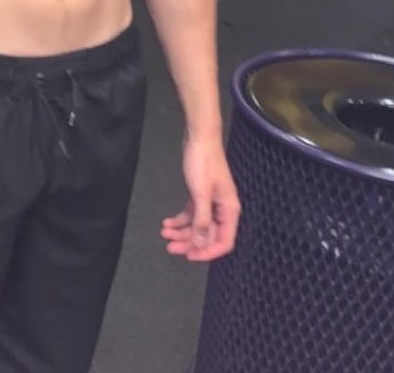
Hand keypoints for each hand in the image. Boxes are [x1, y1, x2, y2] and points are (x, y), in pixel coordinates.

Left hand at [161, 136, 239, 261]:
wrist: (199, 137)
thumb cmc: (202, 163)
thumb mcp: (201, 194)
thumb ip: (202, 220)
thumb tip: (201, 244)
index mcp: (229, 211)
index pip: (224, 242)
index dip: (207, 252)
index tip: (189, 255)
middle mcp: (222, 209)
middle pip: (208, 235)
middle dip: (189, 242)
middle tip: (169, 246)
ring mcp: (211, 202)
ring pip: (197, 225)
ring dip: (181, 232)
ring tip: (164, 233)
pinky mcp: (200, 195)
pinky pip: (191, 214)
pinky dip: (180, 220)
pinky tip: (166, 222)